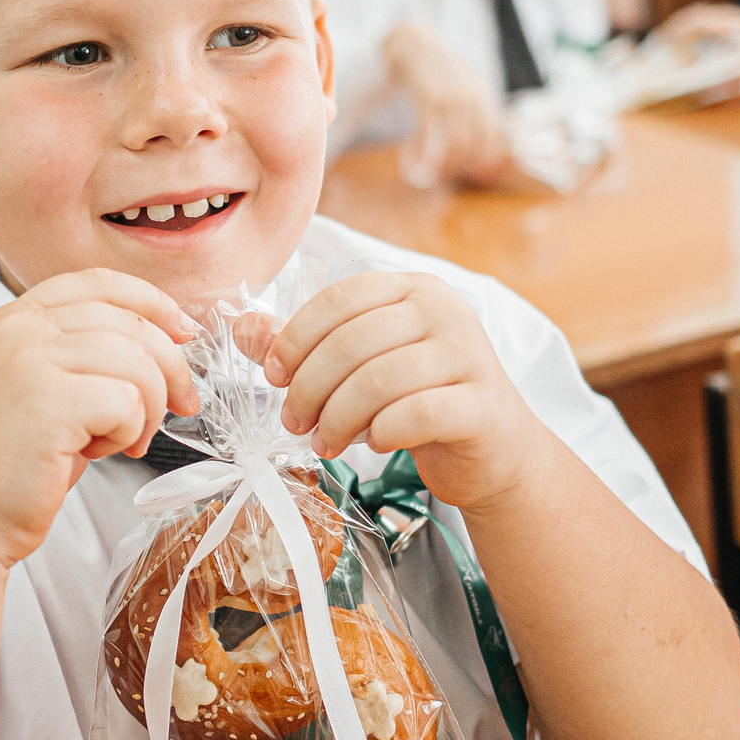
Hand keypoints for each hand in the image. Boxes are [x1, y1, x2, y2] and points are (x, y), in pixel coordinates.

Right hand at [0, 271, 200, 570]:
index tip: (183, 333)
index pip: (100, 283)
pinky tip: (99, 453)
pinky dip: (128, 431)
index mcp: (16, 318)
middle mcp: (19, 329)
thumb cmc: (10, 464)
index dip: (153, 303)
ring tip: (124, 441)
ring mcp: (29, 360)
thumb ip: (87, 354)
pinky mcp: (46, 401)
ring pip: (137, 362)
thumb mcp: (44, 388)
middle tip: (179, 406)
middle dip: (170, 369)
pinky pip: (126, 401)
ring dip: (147, 408)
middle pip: (130, 323)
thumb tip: (166, 341)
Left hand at [263, 272, 538, 513]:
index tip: (276, 377)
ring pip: (380, 379)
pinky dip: (382, 432)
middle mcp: (445, 311)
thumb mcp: (363, 367)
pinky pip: (417, 412)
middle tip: (294, 423)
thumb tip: (243, 328)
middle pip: (353, 341)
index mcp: (413, 288)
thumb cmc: (422, 401)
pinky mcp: (483, 403)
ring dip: (338, 418)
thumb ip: (307, 346)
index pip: (339, 299)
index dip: (296, 338)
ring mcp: (469, 354)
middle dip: (310, 388)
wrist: (496, 450)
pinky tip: (372, 445)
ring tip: (324, 443)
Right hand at [385, 23, 510, 186]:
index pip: (493, 140)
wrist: (416, 46)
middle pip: (475, 147)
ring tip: (430, 171)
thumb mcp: (466, 88)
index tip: (470, 174)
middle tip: (445, 176)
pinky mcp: (428, 99)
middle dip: (461, 167)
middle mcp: (472, 99)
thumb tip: (485, 152)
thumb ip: (477, 114)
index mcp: (485, 98)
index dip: (484, 163)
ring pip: (455, 145)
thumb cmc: (441, 72)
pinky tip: (411, 158)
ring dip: (442, 165)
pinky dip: (420, 153)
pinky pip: (428, 136)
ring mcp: (451, 99)